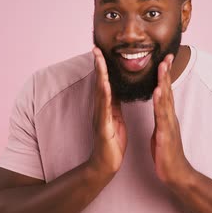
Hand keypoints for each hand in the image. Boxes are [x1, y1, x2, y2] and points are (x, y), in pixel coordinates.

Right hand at [87, 47, 127, 177]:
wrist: (106, 164)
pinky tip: (106, 86)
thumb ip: (114, 104)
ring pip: (100, 93)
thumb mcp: (116, 119)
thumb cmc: (111, 142)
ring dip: (99, 76)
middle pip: (99, 83)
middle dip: (98, 65)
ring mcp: (100, 118)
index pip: (104, 82)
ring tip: (98, 60)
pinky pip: (104, 110)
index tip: (102, 50)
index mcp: (106, 107)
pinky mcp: (103, 128)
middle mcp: (100, 109)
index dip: (103, 66)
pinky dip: (105, 97)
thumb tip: (115, 89)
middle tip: (95, 48)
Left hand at [150, 54, 192, 186]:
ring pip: (166, 100)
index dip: (164, 76)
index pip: (165, 92)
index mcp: (166, 117)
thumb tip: (158, 108)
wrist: (176, 174)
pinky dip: (160, 104)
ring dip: (164, 83)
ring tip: (162, 67)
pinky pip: (162, 117)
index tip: (164, 59)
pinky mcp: (165, 135)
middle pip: (168, 91)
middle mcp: (170, 117)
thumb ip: (161, 118)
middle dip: (166, 73)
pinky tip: (158, 93)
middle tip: (166, 55)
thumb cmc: (167, 154)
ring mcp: (169, 125)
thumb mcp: (162, 132)